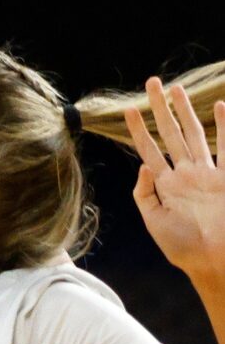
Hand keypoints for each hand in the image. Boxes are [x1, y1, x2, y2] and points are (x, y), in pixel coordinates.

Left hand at [125, 79, 224, 286]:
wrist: (214, 261)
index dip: (138, 129)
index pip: (149, 149)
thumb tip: (141, 167)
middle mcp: (186, 174)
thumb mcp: (154, 220)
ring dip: (186, 111)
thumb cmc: (183, 247)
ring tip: (177, 88)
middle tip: (152, 82)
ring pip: (195, 134)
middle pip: (170, 133)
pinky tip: (220, 107)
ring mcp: (208, 174)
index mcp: (166, 185)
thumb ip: (144, 194)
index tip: (128, 109)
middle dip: (161, 108)